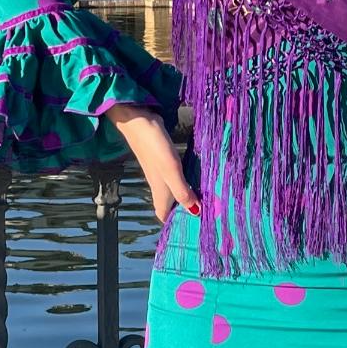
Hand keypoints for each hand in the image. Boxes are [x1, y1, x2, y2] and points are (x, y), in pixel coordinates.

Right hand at [108, 104, 199, 223]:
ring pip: (175, 190)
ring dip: (188, 195)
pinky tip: (197, 177)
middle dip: (185, 211)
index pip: (164, 215)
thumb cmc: (154, 147)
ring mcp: (162, 172)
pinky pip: (177, 176)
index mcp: (160, 192)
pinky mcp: (164, 160)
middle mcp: (160, 185)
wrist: (138, 120)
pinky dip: (187, 181)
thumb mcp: (171, 171)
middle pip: (171, 204)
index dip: (176, 223)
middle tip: (208, 213)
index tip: (195, 227)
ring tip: (208, 198)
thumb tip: (195, 212)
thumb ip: (182, 191)